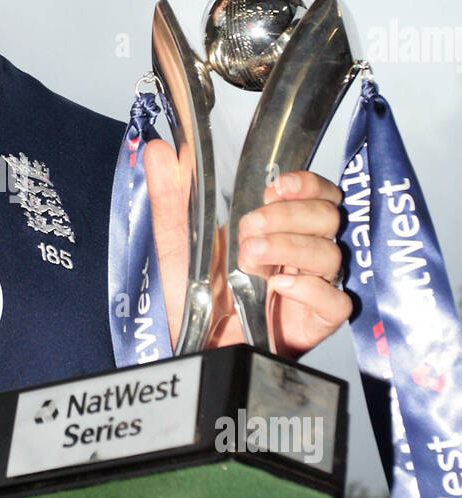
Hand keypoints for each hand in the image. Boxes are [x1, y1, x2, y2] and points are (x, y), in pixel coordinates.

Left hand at [144, 137, 351, 359]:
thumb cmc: (196, 295)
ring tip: (250, 257)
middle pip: (328, 217)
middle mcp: (303, 252)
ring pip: (331, 254)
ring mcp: (314, 286)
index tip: (275, 186)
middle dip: (288, 215)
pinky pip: (336, 301)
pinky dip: (309, 288)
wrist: (191, 345)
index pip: (317, 192)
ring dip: (290, 247)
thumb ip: (170, 196)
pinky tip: (278, 285)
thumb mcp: (177, 240)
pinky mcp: (317, 321)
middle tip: (248, 227)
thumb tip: (161, 152)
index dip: (305, 184)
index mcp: (281, 226)